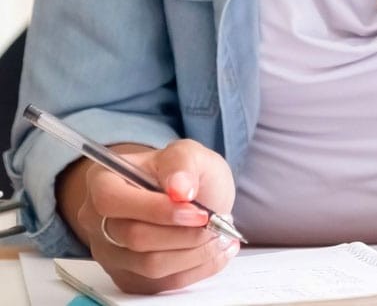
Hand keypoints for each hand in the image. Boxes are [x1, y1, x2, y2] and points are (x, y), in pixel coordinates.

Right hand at [75, 139, 238, 293]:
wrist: (189, 196)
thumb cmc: (183, 172)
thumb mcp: (188, 153)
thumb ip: (182, 163)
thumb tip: (180, 188)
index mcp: (102, 181)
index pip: (112, 201)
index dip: (156, 209)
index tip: (197, 211)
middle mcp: (97, 221)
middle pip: (134, 238)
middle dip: (184, 233)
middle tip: (216, 222)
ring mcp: (111, 253)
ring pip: (149, 265)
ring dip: (194, 252)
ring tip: (220, 234)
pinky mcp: (129, 278)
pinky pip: (162, 284)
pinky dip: (197, 268)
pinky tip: (216, 250)